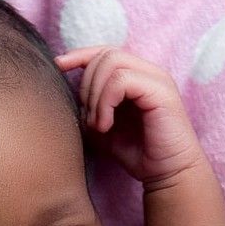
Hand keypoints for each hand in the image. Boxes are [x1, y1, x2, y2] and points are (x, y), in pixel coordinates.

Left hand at [55, 46, 203, 187]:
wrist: (166, 173)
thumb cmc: (137, 153)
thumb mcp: (102, 130)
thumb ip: (88, 109)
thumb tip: (68, 98)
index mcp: (135, 77)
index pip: (104, 52)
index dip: (79, 55)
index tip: (58, 66)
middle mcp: (147, 72)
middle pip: (104, 55)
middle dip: (86, 85)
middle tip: (88, 118)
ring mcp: (156, 79)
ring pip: (111, 62)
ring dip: (95, 95)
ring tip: (98, 125)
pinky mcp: (161, 91)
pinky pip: (122, 81)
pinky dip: (106, 102)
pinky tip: (106, 125)